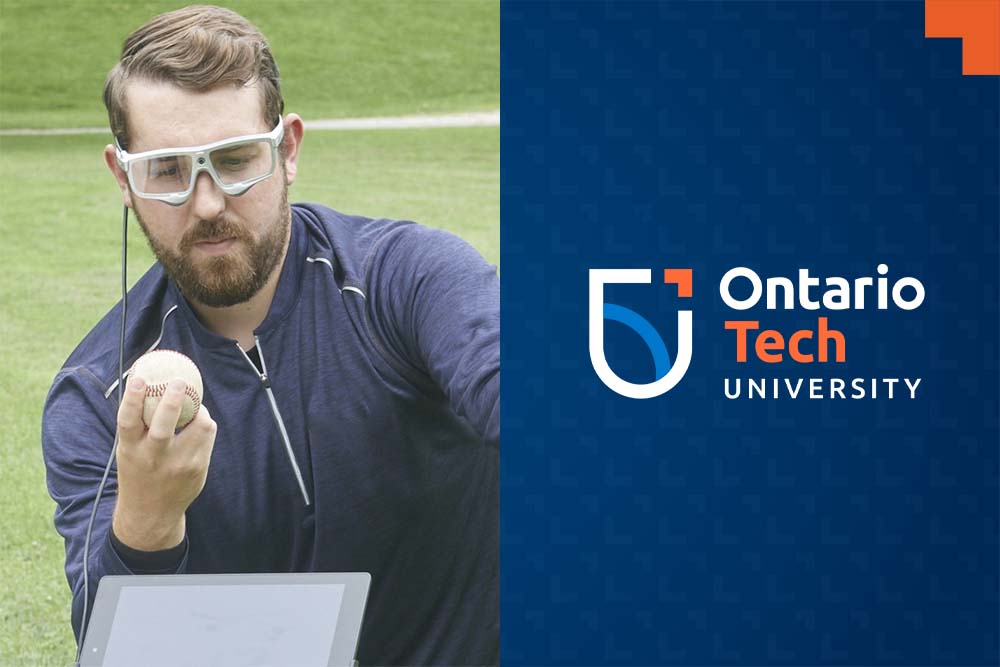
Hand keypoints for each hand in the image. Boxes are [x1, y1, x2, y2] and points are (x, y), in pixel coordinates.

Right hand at [112, 376, 216, 550]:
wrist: (151, 513)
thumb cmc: (139, 472)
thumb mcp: (129, 451)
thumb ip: (138, 426)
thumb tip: (150, 384)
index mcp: (130, 450)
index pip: (128, 421)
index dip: (133, 398)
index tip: (139, 378)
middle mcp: (153, 457)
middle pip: (163, 426)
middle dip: (172, 402)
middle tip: (179, 382)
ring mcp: (178, 464)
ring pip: (197, 428)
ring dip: (199, 410)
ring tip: (194, 402)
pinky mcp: (198, 469)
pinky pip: (207, 436)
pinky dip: (205, 423)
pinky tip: (200, 420)